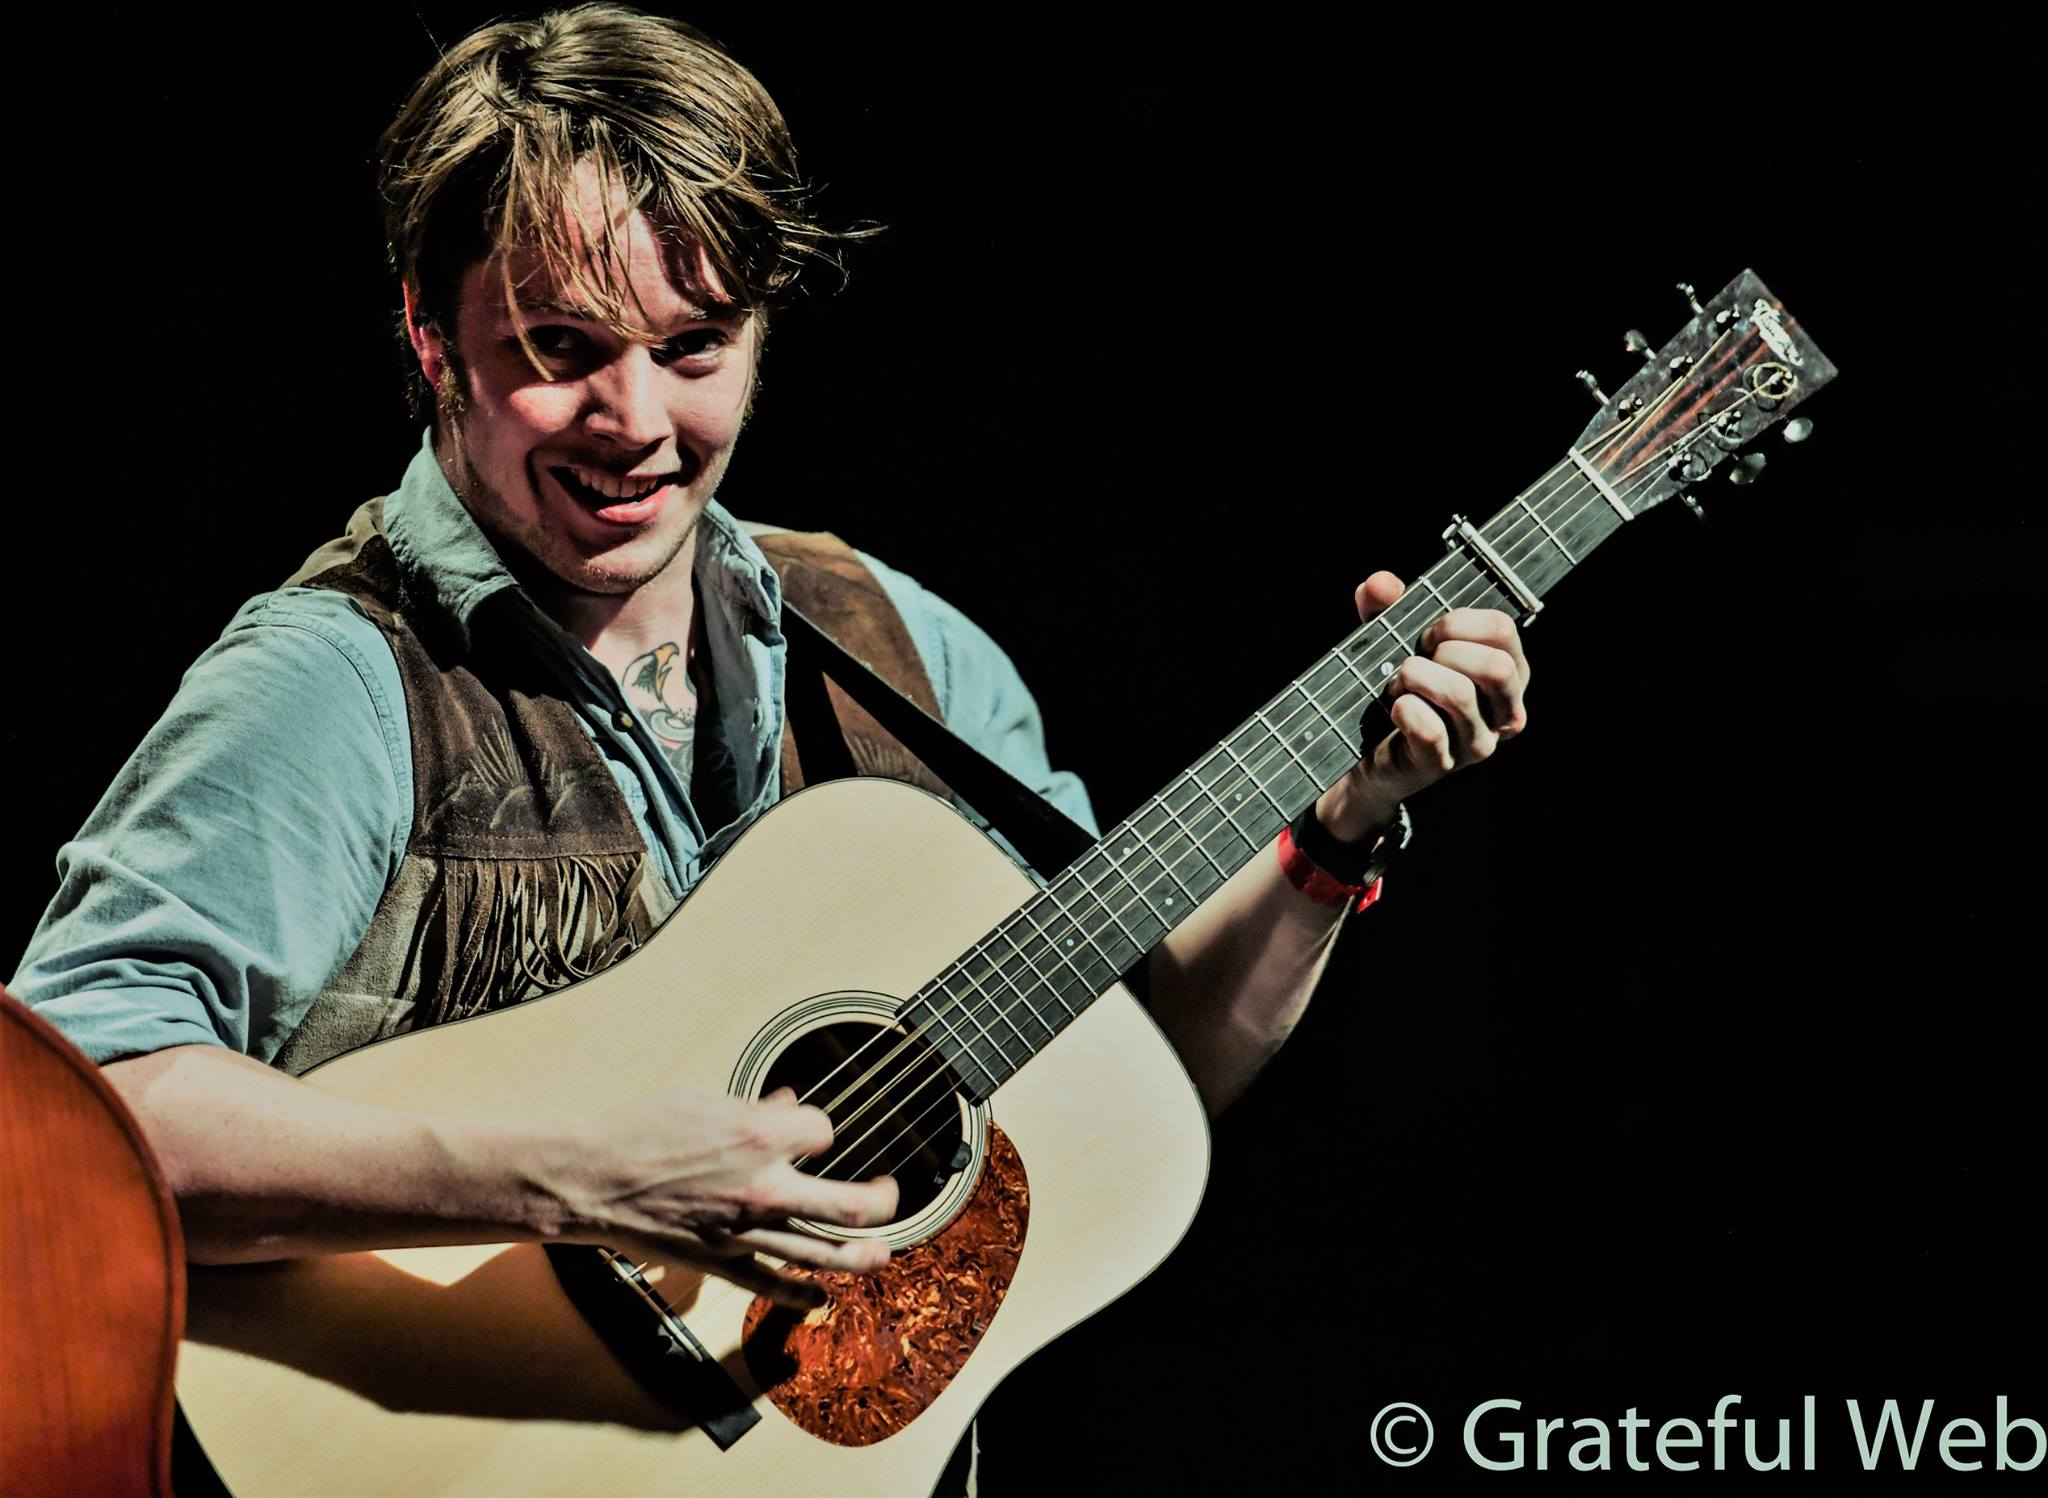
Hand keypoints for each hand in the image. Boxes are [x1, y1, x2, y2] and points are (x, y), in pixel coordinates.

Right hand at [549, 1083, 898, 1307]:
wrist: (589, 1178)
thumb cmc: (639, 1130)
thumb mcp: (702, 1102)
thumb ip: (753, 1108)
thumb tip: (787, 1103)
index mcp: (759, 1136)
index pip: (823, 1133)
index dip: (819, 1132)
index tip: (809, 1134)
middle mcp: (763, 1187)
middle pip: (851, 1204)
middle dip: (883, 1201)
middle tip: (889, 1195)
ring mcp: (745, 1230)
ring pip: (823, 1254)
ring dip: (863, 1256)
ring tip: (882, 1253)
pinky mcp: (722, 1261)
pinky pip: (772, 1286)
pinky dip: (801, 1297)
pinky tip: (821, 1298)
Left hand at [1316, 570, 1529, 840]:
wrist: (1370, 749)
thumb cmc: (1399, 687)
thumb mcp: (1395, 639)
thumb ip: (1387, 607)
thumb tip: (1380, 584)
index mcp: (1509, 673)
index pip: (1503, 630)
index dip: (1457, 622)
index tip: (1428, 633)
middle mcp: (1505, 712)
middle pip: (1495, 667)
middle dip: (1444, 652)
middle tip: (1415, 660)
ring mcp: (1478, 743)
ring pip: (1460, 694)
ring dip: (1415, 679)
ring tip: (1400, 685)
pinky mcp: (1442, 765)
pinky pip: (1429, 729)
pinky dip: (1404, 709)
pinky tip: (1395, 708)